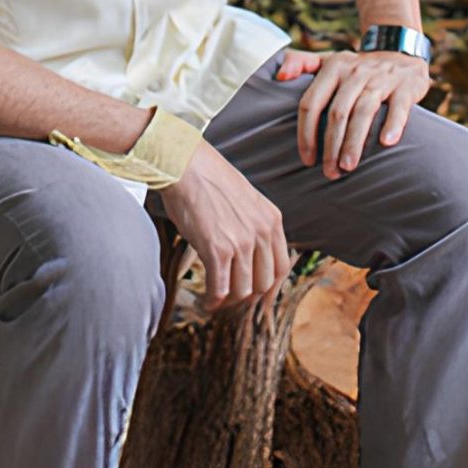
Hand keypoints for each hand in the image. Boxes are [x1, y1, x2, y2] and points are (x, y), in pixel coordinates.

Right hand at [159, 141, 289, 314]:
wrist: (185, 165)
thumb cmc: (207, 179)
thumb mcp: (244, 199)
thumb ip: (253, 224)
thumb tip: (248, 251)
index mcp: (271, 220)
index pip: (282, 267)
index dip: (270, 288)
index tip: (257, 296)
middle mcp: (261, 232)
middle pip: (264, 283)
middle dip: (248, 297)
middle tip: (232, 300)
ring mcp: (241, 242)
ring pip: (243, 290)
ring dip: (229, 302)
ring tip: (216, 302)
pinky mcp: (217, 249)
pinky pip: (221, 287)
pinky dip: (214, 300)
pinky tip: (207, 302)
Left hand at [276, 46, 430, 179]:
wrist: (400, 52)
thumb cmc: (356, 68)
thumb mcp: (329, 61)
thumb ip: (301, 63)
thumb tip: (279, 76)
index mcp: (333, 67)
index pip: (312, 102)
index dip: (306, 133)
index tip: (307, 159)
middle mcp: (355, 72)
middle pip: (337, 112)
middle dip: (331, 145)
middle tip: (329, 172)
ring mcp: (382, 79)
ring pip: (364, 111)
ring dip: (354, 141)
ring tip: (348, 166)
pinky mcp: (406, 87)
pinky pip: (398, 107)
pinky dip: (393, 124)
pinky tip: (386, 143)